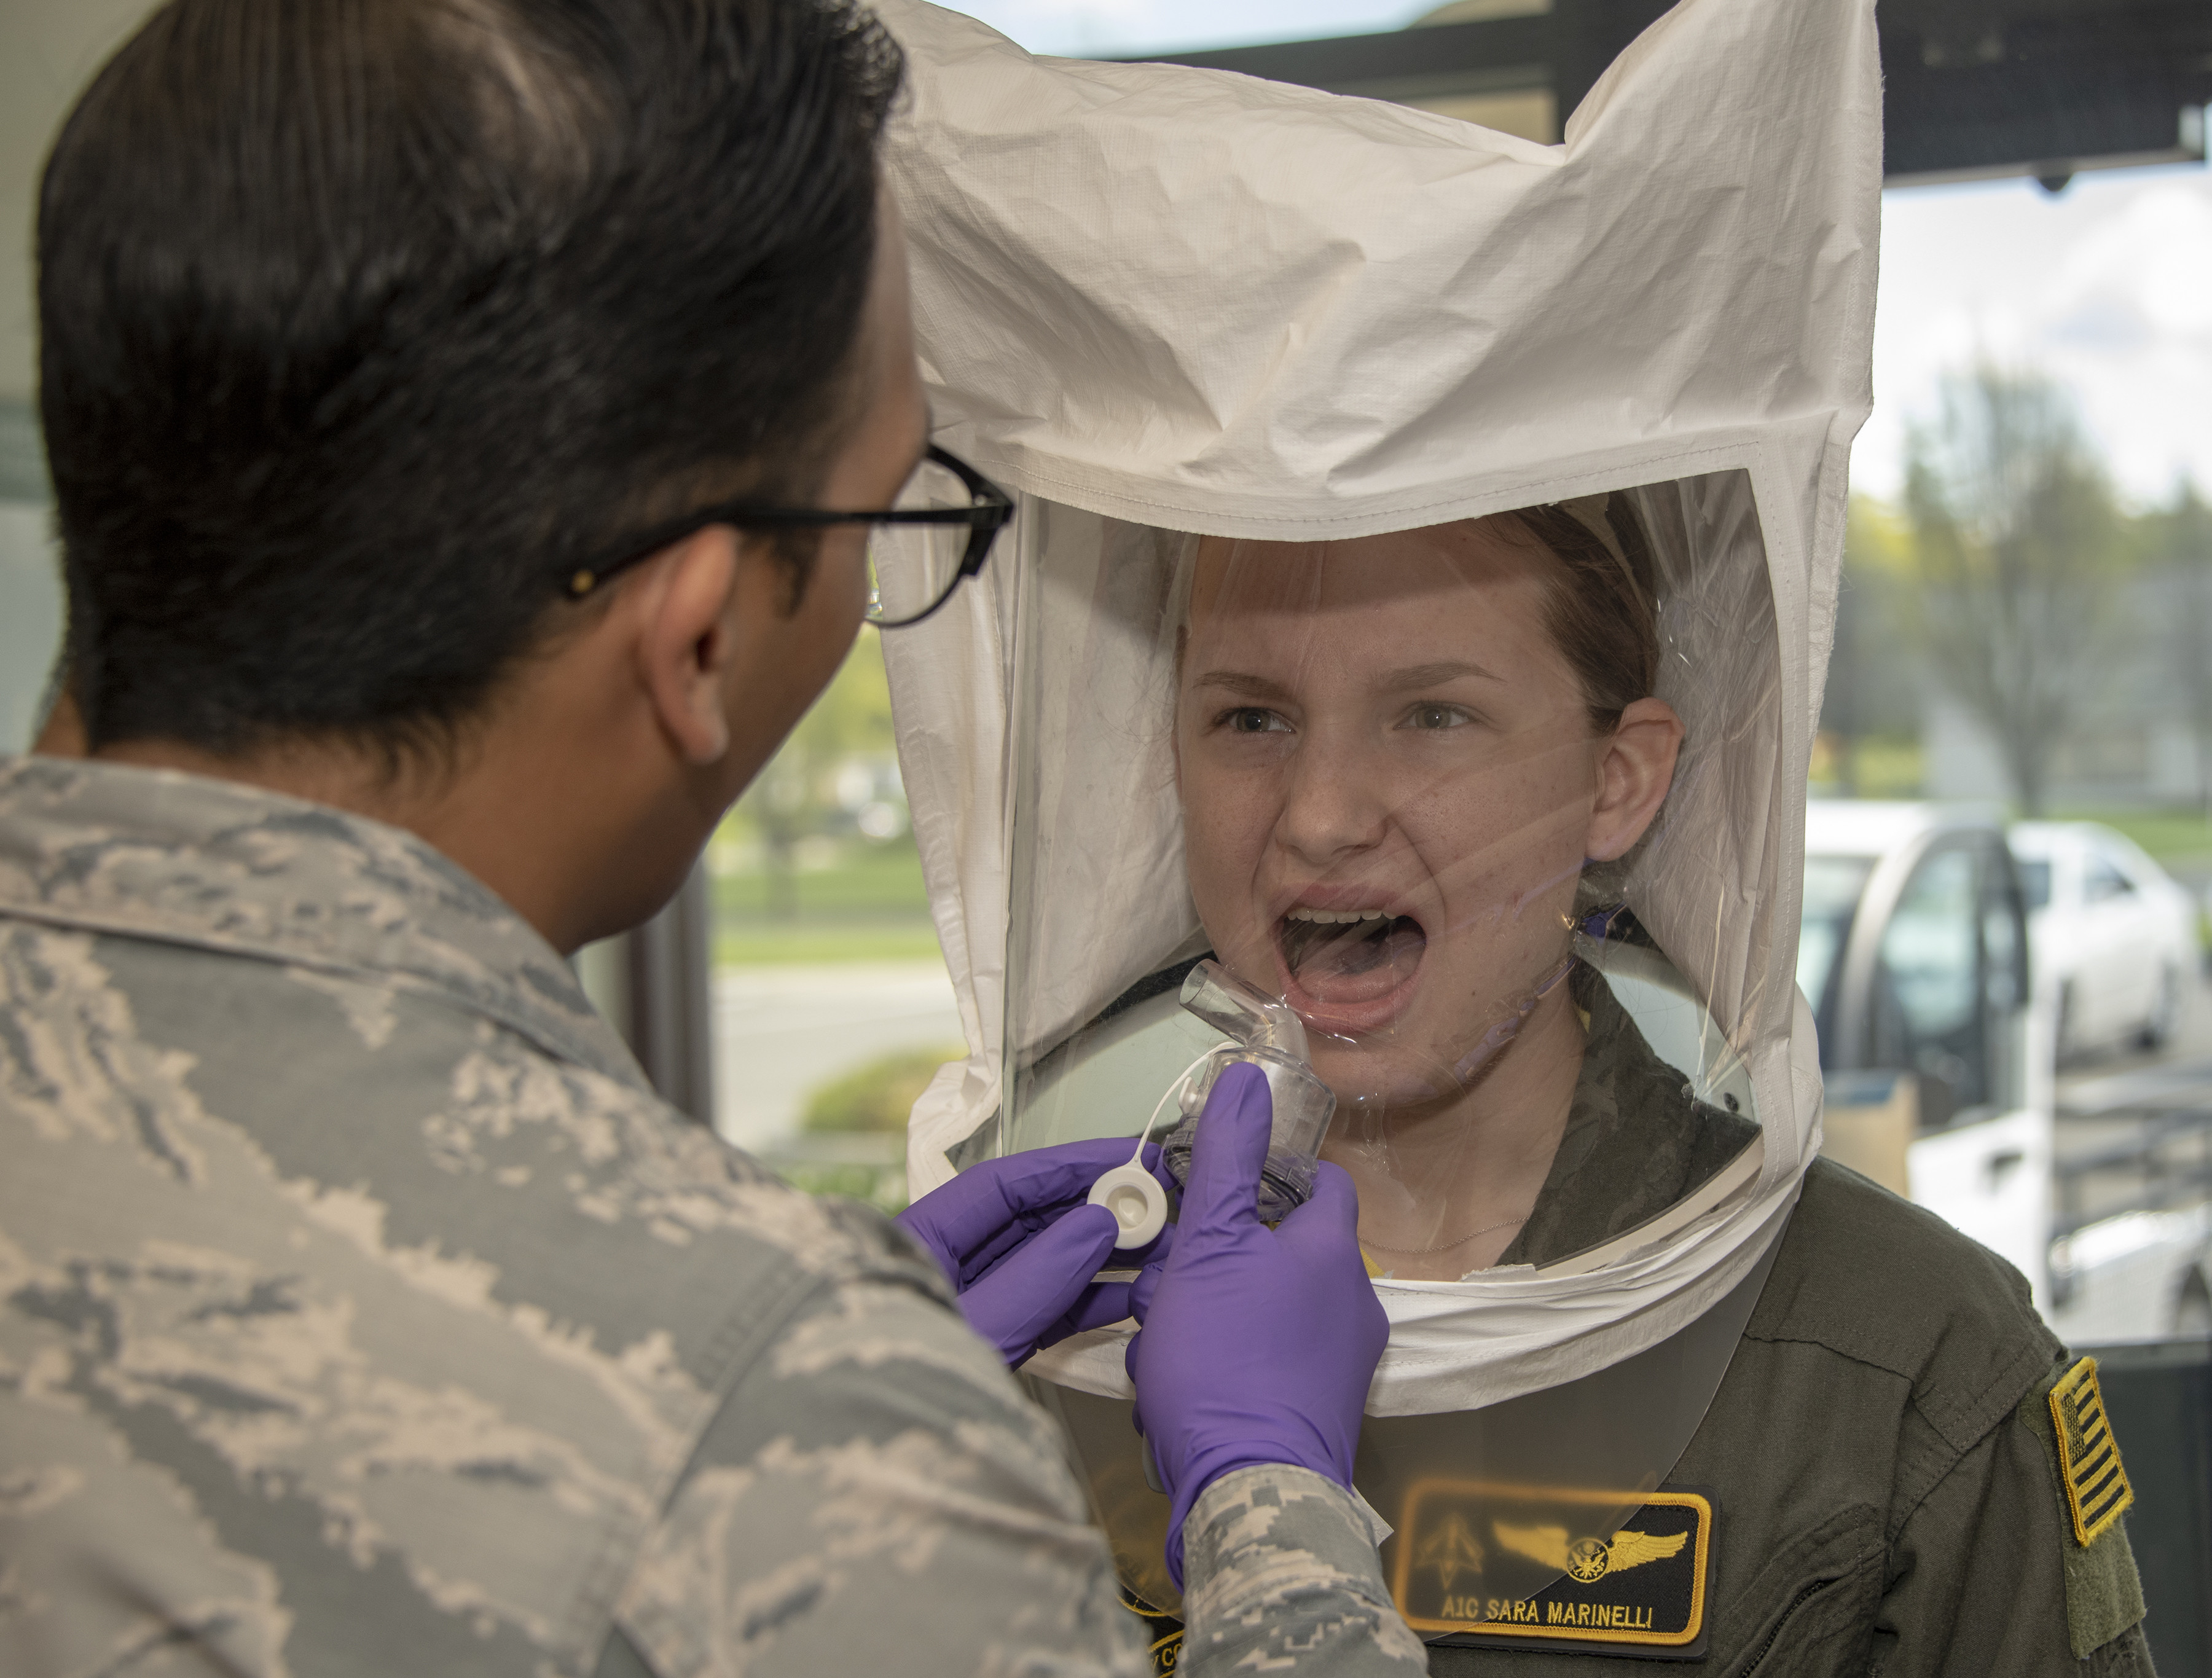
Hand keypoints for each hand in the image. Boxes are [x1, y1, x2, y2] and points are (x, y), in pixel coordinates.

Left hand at [896, 1138, 1173, 1365]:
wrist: (885, 1469)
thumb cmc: (906, 1386)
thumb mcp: (979, 1325)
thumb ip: (1038, 1275)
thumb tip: (1094, 1225)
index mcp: (923, 1242)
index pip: (1003, 1185)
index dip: (1068, 1166)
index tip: (1124, 1157)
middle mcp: (949, 1265)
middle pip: (1031, 1219)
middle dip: (1096, 1210)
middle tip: (1156, 1206)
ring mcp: (977, 1304)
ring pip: (1048, 1262)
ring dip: (1105, 1255)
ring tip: (1160, 1248)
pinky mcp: (999, 1340)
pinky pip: (1051, 1306)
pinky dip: (1093, 1298)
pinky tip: (1134, 1293)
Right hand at [1125, 1061, 1384, 1586]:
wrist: (1248, 1495)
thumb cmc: (1228, 1358)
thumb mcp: (1211, 1243)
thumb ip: (1228, 1160)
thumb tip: (1248, 1079)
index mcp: (1332, 1254)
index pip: (1321, 1182)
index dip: (1271, 1173)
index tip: (1218, 1186)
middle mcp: (1351, 1305)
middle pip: (1277, 1250)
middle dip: (1211, 1259)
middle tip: (1161, 1282)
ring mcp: (1335, 1365)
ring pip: (1259, 1311)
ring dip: (1204, 1316)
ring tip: (1156, 1342)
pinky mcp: (1313, 1414)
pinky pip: (1260, 1366)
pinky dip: (1218, 1366)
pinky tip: (1171, 1386)